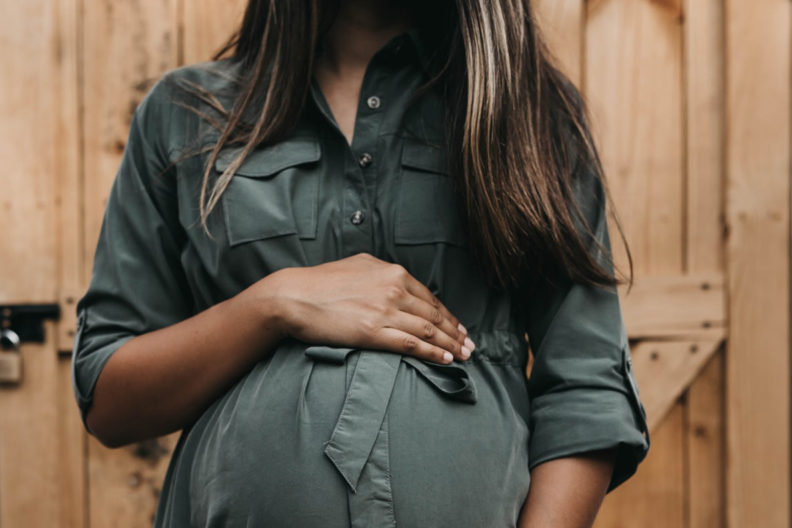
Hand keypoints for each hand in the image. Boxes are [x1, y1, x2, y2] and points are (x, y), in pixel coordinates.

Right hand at [261, 252, 474, 363]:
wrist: (294, 296)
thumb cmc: (321, 283)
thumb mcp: (358, 265)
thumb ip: (381, 272)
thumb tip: (395, 277)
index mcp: (392, 273)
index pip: (430, 297)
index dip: (448, 315)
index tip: (458, 328)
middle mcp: (394, 289)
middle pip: (434, 314)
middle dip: (455, 332)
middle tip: (470, 345)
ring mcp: (385, 311)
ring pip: (428, 330)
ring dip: (450, 345)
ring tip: (463, 356)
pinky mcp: (373, 331)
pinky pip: (411, 344)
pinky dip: (432, 353)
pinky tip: (444, 360)